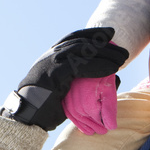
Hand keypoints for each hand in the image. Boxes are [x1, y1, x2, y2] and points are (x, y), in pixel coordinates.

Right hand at [0, 27, 128, 130]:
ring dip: (105, 54)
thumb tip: (113, 79)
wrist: (26, 116)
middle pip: (81, 42)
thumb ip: (84, 82)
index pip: (73, 37)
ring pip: (82, 50)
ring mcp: (51, 63)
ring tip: (121, 60)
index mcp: (51, 56)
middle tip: (123, 51)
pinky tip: (111, 70)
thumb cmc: (45, 106)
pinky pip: (80, 66)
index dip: (92, 33)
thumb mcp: (66, 90)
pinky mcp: (54, 74)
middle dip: (104, 44)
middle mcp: (50, 55)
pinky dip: (98, 66)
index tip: (110, 33)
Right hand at [63, 74, 122, 134]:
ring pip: (76, 117)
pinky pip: (68, 111)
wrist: (89, 62)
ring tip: (90, 131)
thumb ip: (109, 111)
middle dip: (92, 127)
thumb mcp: (109, 93)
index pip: (95, 121)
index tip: (106, 131)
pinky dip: (75, 118)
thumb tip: (111, 128)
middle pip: (85, 121)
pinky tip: (80, 122)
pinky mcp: (64, 97)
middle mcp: (75, 104)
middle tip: (101, 132)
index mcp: (87, 104)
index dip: (101, 127)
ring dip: (82, 125)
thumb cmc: (102, 77)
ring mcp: (68, 100)